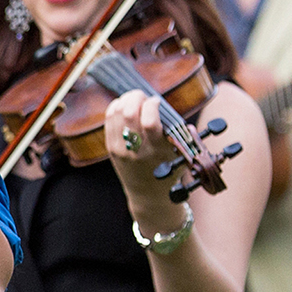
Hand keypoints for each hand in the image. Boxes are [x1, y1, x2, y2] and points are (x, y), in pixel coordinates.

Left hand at [104, 91, 188, 235]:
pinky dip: (116, 107)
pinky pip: (109, 119)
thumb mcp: (180, 155)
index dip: (152, 105)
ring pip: (116, 113)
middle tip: (144, 98)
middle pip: (128, 112)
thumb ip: (181, 135)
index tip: (157, 103)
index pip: (149, 121)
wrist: (148, 194)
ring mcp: (121, 149)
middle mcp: (137, 150)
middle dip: (137, 97)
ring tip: (135, 100)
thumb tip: (177, 117)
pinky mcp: (111, 147)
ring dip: (126, 100)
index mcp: (157, 150)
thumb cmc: (169, 170)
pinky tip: (125, 107)